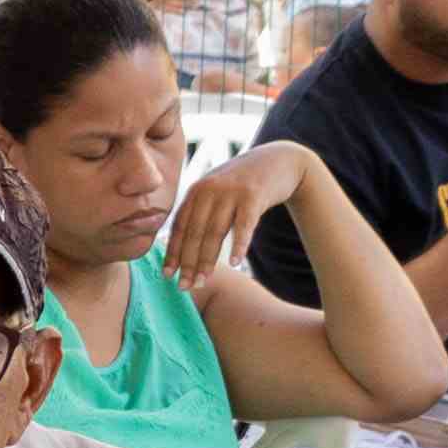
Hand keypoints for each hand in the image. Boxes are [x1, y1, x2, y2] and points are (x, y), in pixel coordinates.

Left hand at [160, 138, 312, 283]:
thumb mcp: (217, 191)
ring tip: (202, 281)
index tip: (167, 275)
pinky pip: (244, 225)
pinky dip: (239, 244)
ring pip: (215, 232)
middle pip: (194, 232)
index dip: (173, 251)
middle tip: (183, 287)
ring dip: (207, 260)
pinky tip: (235, 262)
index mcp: (197, 191)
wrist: (279, 160)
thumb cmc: (243, 184)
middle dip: (187, 262)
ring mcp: (231, 191)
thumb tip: (181, 247)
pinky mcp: (254, 195)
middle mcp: (210, 189)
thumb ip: (200, 212)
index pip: (180, 226)